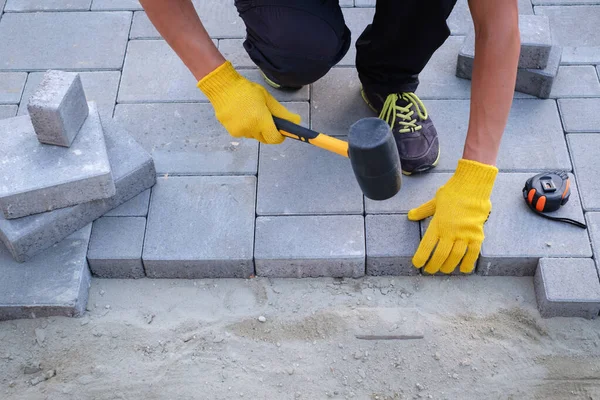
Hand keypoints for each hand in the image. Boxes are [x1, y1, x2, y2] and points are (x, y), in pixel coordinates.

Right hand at [197, 61, 300, 143]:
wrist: (223, 87)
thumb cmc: (247, 90)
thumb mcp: (267, 98)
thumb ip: (281, 113)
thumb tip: (297, 121)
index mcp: (260, 120)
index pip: (275, 138)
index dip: (280, 135)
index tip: (281, 129)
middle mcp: (250, 129)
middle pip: (265, 139)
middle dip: (268, 132)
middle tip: (266, 119)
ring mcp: (239, 132)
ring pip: (253, 136)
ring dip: (256, 129)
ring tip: (251, 113)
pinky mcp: (231, 131)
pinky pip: (244, 133)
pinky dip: (246, 127)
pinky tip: (242, 114)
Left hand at [407, 159, 497, 273]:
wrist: (473, 186)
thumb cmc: (453, 192)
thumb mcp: (435, 201)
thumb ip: (423, 211)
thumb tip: (410, 216)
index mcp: (438, 223)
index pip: (426, 245)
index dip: (421, 257)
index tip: (417, 265)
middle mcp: (451, 231)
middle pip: (440, 255)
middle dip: (434, 265)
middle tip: (430, 270)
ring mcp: (465, 234)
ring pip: (456, 257)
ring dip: (448, 266)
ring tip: (444, 270)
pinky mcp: (477, 235)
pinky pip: (473, 253)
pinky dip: (468, 263)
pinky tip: (463, 269)